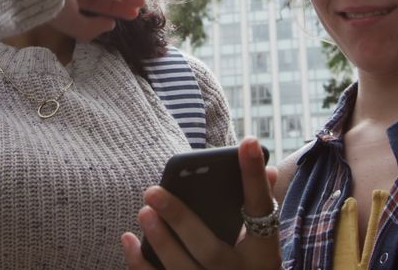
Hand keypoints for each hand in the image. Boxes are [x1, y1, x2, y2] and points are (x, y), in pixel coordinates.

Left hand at [121, 137, 280, 268]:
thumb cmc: (249, 261)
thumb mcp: (262, 239)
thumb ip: (261, 205)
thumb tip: (269, 169)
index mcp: (265, 253)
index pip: (261, 208)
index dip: (253, 176)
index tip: (247, 140)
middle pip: (210, 250)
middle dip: (180, 220)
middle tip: (152, 191)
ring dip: (160, 241)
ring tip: (143, 211)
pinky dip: (140, 264)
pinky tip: (128, 239)